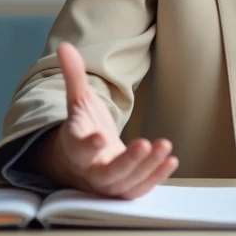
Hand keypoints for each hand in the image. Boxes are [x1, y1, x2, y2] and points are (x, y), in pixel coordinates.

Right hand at [31, 42, 177, 198]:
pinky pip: (139, 189)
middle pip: (107, 173)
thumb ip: (74, 76)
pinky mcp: (124, 190)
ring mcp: (108, 184)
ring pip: (126, 183)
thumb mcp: (79, 101)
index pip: (79, 149)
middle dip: (128, 162)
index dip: (89, 145)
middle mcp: (90, 170)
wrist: (83, 160)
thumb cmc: (83, 127)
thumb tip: (63, 46)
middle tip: (145, 144)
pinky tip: (171, 160)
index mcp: (75, 148)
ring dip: (148, 167)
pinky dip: (155, 177)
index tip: (100, 137)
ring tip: (165, 146)